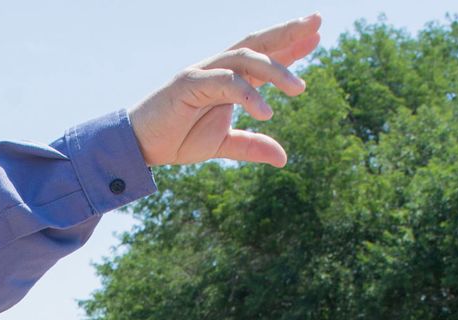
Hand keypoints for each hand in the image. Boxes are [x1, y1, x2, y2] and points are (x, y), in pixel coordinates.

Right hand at [130, 14, 320, 167]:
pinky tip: (266, 113)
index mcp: (229, 79)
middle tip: (317, 24)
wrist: (141, 145)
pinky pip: (224, 83)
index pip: (264, 56)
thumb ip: (251, 146)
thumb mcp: (222, 144)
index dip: (290, 45)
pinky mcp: (189, 84)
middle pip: (257, 43)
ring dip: (274, 69)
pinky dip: (247, 95)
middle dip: (287, 32)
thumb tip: (283, 158)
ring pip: (244, 58)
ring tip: (299, 88)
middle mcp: (218, 68)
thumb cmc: (177, 138)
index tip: (316, 37)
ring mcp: (203, 72)